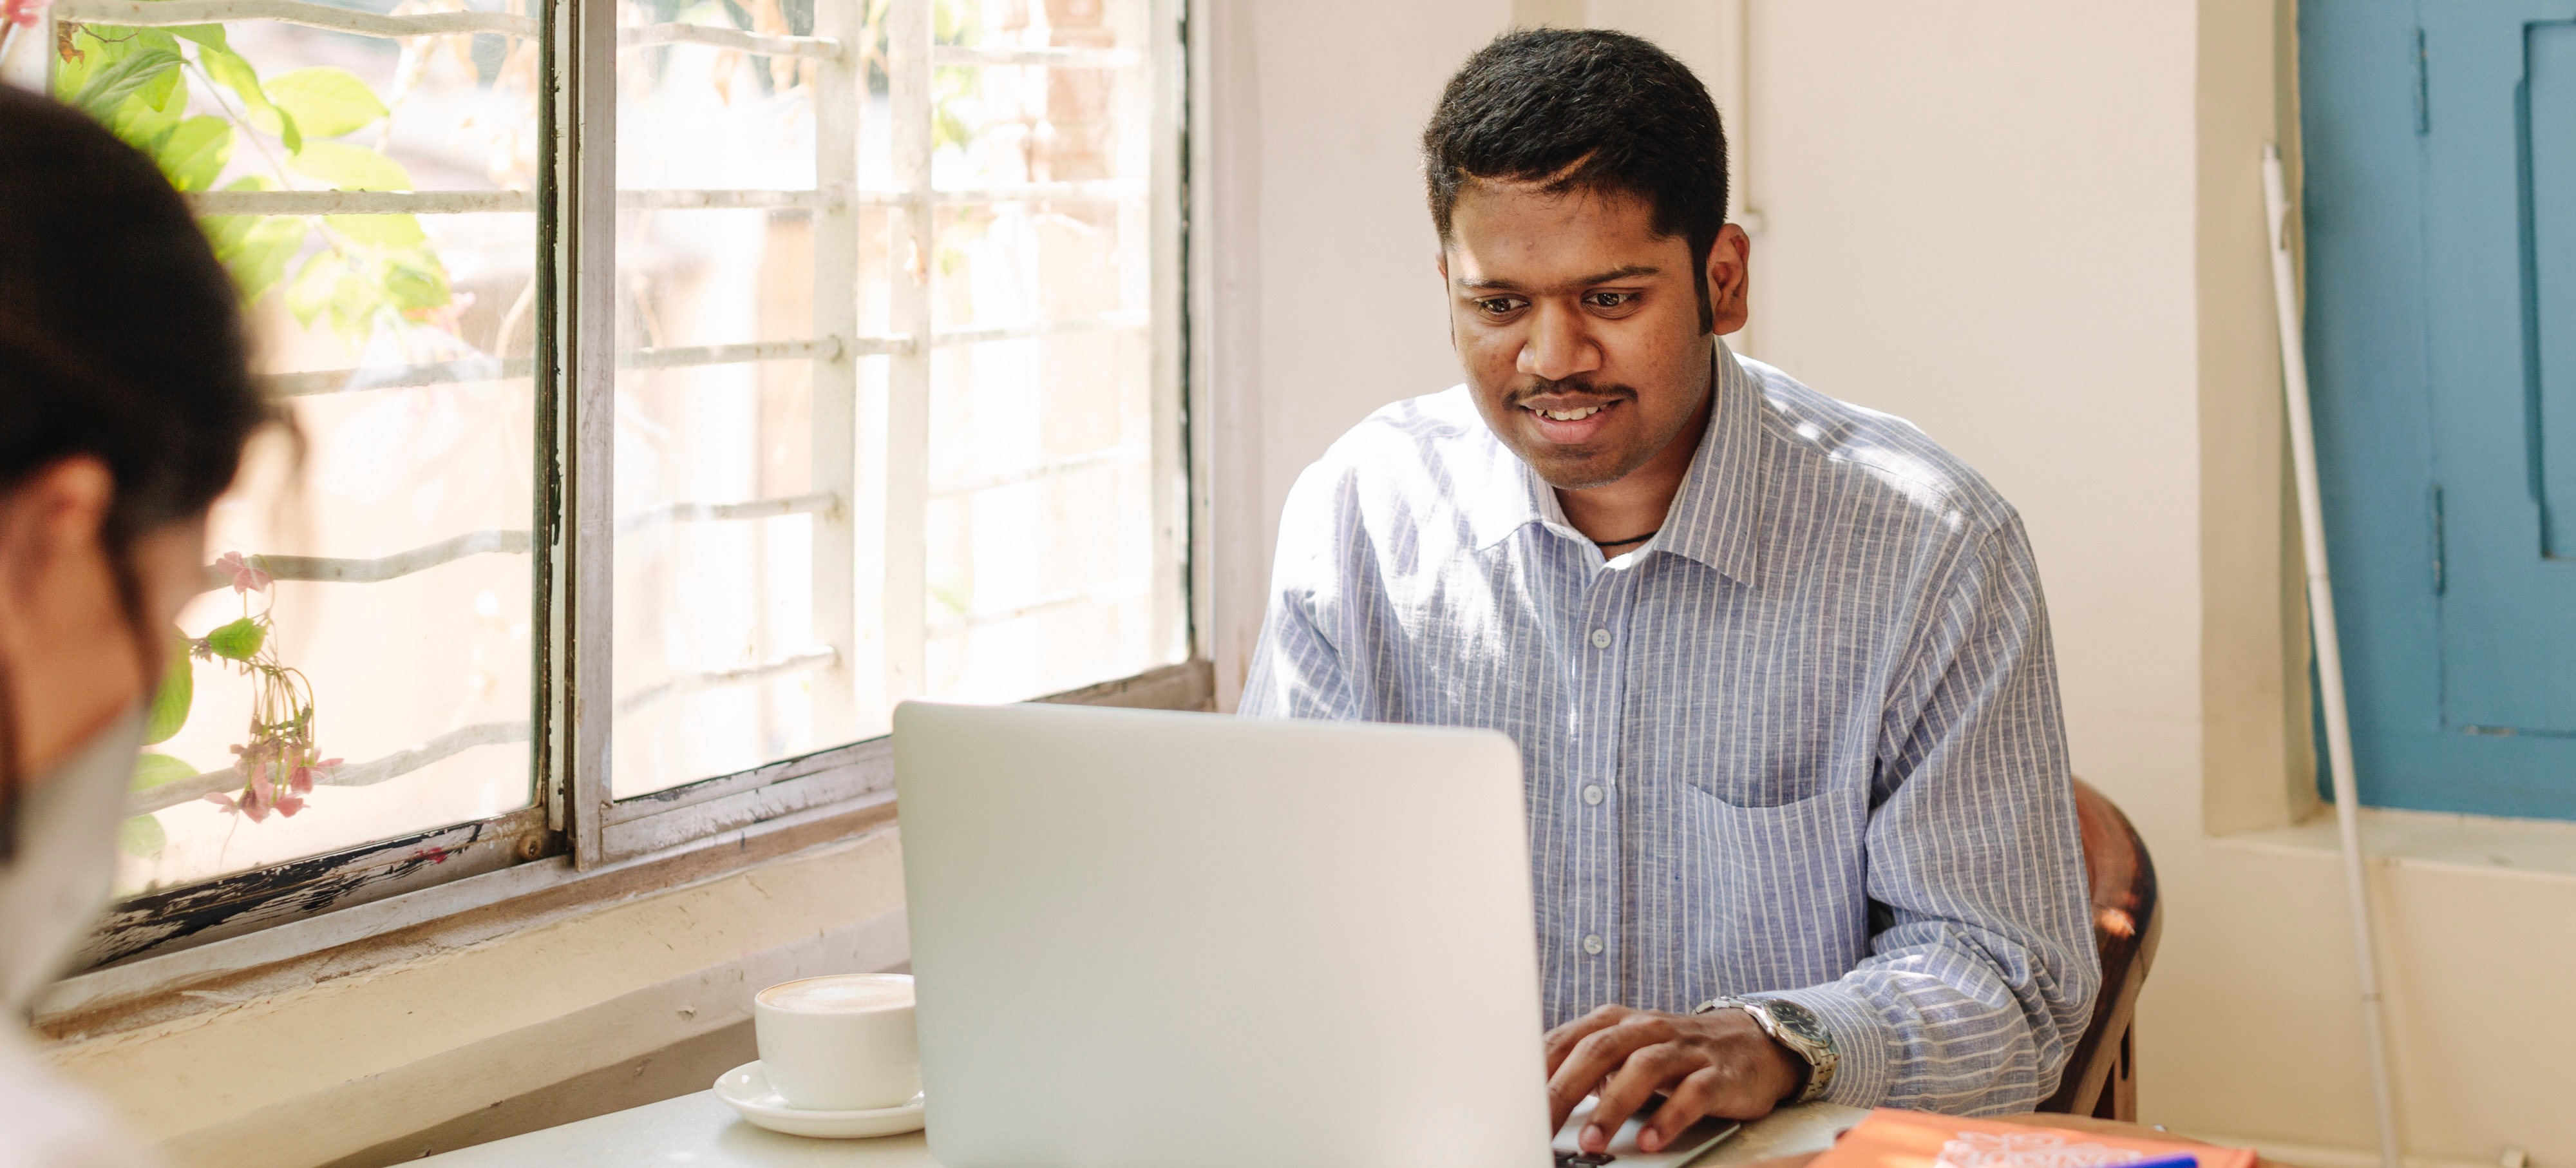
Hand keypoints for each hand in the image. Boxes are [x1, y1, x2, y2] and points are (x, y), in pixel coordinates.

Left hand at [1542, 1004, 1803, 1154]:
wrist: (1752, 1042)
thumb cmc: (1673, 1054)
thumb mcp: (1624, 1054)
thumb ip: (1582, 1070)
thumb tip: (1530, 1100)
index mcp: (1614, 1023)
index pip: (1565, 1041)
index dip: (1535, 1072)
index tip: (1509, 1104)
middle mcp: (1646, 1029)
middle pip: (1597, 1051)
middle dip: (1563, 1091)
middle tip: (1538, 1125)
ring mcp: (1683, 1050)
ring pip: (1643, 1069)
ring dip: (1613, 1107)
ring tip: (1591, 1143)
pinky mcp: (1717, 1074)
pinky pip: (1692, 1094)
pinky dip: (1669, 1118)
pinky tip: (1649, 1142)